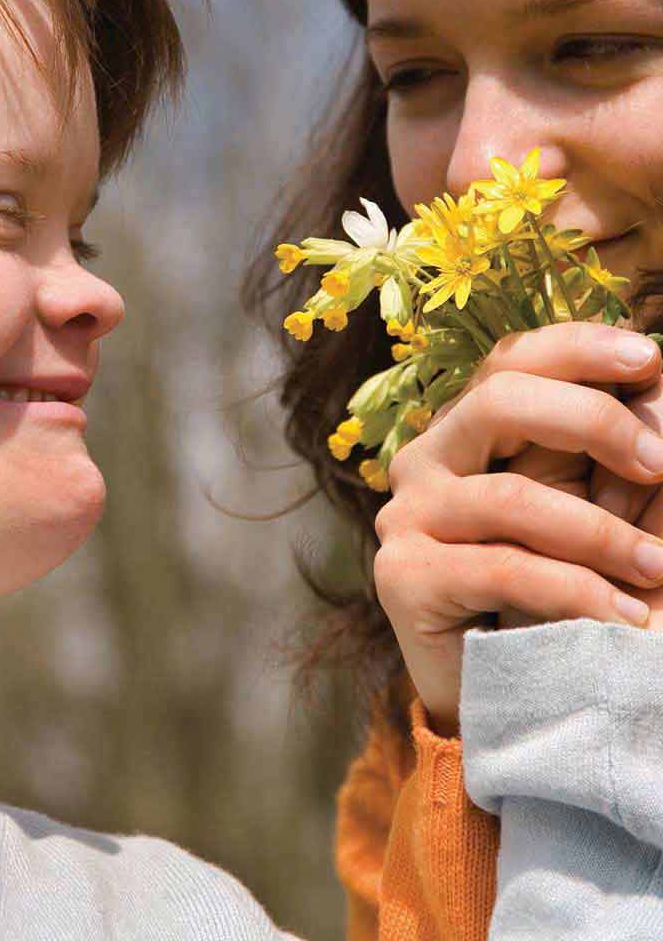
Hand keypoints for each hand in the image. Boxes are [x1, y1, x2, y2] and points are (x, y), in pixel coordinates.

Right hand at [373, 322, 662, 735]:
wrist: (516, 694)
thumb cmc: (564, 593)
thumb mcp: (591, 510)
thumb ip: (606, 456)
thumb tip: (653, 389)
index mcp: (465, 432)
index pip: (509, 362)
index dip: (574, 348)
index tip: (648, 358)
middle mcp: (424, 461)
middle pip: (495, 401)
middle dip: (591, 421)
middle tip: (662, 461)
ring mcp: (406, 517)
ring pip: (507, 497)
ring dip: (601, 532)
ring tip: (659, 567)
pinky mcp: (404, 577)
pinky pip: (501, 569)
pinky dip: (576, 590)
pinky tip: (624, 616)